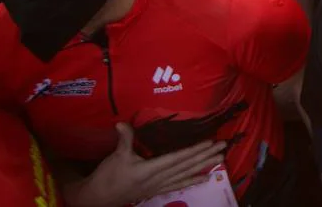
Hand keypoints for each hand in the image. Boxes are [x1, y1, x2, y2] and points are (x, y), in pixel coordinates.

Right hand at [65, 123, 225, 206]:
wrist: (98, 198)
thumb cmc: (108, 176)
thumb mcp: (116, 156)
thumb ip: (124, 139)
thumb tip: (122, 123)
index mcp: (149, 169)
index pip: (177, 158)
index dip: (193, 150)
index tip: (209, 142)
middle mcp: (158, 179)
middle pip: (186, 166)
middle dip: (205, 156)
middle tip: (222, 146)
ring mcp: (159, 186)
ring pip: (185, 175)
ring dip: (203, 166)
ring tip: (220, 159)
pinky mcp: (156, 190)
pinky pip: (178, 185)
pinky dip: (192, 181)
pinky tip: (205, 177)